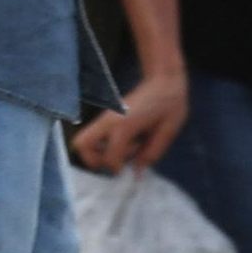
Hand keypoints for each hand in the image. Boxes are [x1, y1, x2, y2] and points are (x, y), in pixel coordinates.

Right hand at [73, 66, 191, 173]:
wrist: (163, 80)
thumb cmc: (169, 104)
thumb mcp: (167, 132)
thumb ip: (150, 154)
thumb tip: (136, 172)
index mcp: (125, 125)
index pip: (110, 157)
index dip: (119, 169)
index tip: (131, 169)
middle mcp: (109, 121)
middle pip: (82, 145)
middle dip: (94, 161)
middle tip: (116, 163)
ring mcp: (105, 117)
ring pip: (83, 140)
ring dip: (97, 153)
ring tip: (123, 151)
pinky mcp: (107, 116)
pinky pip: (94, 135)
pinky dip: (101, 145)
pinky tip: (125, 143)